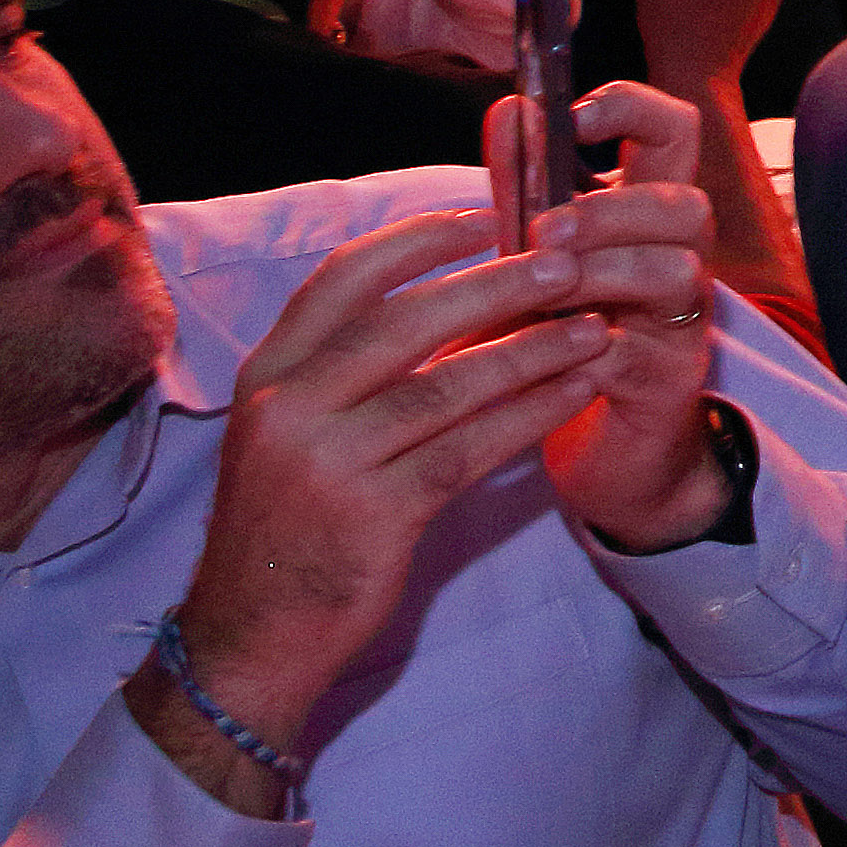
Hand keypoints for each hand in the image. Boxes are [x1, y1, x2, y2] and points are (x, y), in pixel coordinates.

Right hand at [145, 201, 632, 795]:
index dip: (420, 239)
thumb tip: (456, 292)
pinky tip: (576, 391)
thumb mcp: (292, 429)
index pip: (345, 277)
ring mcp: (328, 461)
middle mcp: (289, 406)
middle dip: (496, 285)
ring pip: (449, 383)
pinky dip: (531, 414)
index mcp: (269, 372)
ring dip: (532, 350)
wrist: (253, 632)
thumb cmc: (292, 519)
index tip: (488, 214)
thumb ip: (350, 365)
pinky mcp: (373, 514)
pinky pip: (471, 449)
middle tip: (567, 264)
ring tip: (593, 326)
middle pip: (406, 320)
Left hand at [498, 85, 731, 545]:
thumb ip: (526, 191)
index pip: (672, 131)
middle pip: (685, 203)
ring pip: (673, 272)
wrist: (613, 451)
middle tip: (545, 229)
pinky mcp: (666, 381)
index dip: (632, 107)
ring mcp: (680, 322)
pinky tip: (540, 353)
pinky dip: (584, 347)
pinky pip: (635, 352)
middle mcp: (679, 258)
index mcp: (649, 215)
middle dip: (614, 207)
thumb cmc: (572, 338)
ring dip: (601, 272)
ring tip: (544, 289)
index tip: (573, 115)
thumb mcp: (543, 257)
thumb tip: (508, 110)